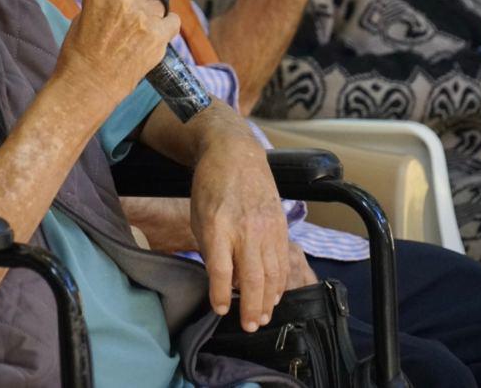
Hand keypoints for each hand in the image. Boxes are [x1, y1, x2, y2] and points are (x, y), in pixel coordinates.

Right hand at [55, 0, 180, 115]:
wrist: (88, 85)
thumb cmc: (80, 52)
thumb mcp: (84, 12)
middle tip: (131, 11)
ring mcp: (144, 17)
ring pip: (160, 3)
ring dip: (152, 13)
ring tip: (137, 31)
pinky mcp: (159, 36)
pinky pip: (173, 20)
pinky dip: (165, 28)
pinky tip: (151, 37)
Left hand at [189, 132, 296, 331]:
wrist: (236, 154)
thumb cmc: (211, 187)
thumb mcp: (198, 216)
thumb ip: (210, 249)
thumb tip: (222, 280)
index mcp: (218, 226)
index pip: (220, 270)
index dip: (220, 294)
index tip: (220, 309)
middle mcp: (245, 229)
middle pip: (252, 278)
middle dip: (250, 307)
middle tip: (248, 326)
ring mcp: (266, 228)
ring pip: (272, 274)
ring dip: (268, 300)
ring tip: (261, 317)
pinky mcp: (281, 226)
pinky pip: (283, 261)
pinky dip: (279, 282)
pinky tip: (274, 294)